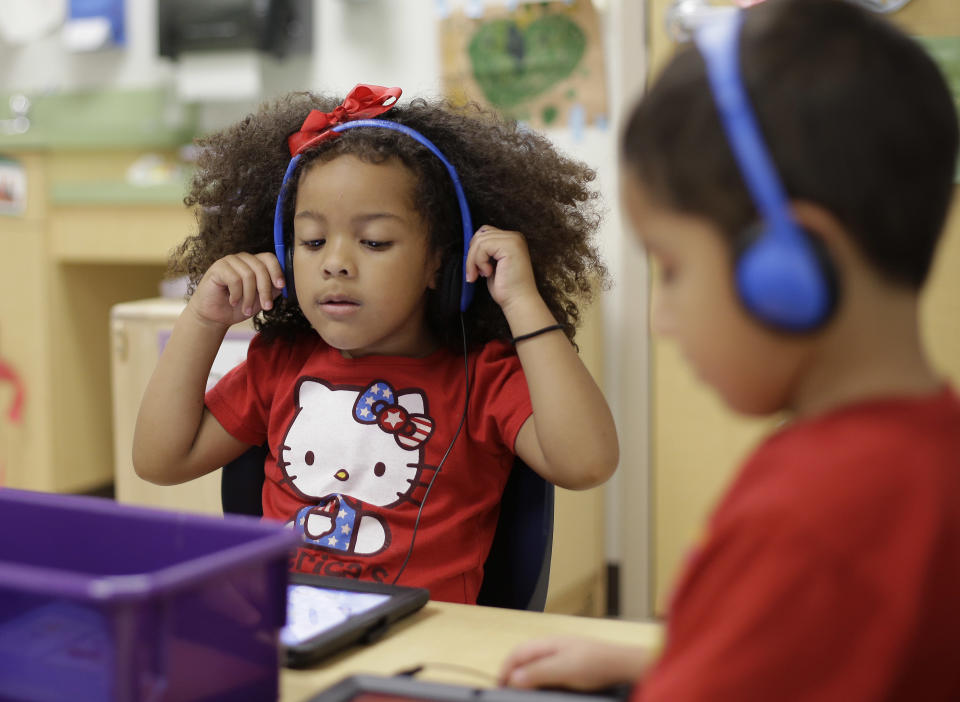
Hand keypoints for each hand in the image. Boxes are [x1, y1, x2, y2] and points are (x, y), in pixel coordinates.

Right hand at [188, 252, 284, 327]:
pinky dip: (236, 295)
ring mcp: (230, 261)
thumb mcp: (260, 299)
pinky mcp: (218, 268)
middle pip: (261, 268)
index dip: (277, 271)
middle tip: (267, 307)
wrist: (215, 316)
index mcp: (254, 263)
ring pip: (248, 275)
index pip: (269, 258)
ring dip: (250, 297)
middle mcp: (243, 259)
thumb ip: (272, 289)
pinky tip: (233, 302)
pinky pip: (234, 279)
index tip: (281, 286)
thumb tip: (284, 284)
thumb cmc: (238, 306)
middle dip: (265, 290)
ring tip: (247, 309)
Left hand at [465, 226, 538, 312]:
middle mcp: (514, 237)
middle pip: (481, 235)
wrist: (518, 301)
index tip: (475, 269)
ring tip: (481, 274)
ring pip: (480, 241)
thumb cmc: (507, 288)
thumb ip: (485, 252)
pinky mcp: (510, 245)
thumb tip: (471, 246)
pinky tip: (488, 272)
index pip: (484, 233)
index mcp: (512, 240)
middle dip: (472, 255)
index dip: (475, 250)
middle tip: (475, 273)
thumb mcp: (492, 265)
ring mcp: (513, 240)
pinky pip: (483, 246)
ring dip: (474, 260)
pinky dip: (480, 261)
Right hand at [499, 636, 648, 691]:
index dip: (505, 670)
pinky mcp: (571, 663)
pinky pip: (547, 669)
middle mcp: (552, 646)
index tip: (500, 688)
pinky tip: (543, 687)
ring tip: (521, 690)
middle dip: (513, 673)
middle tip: (508, 691)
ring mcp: (562, 653)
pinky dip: (538, 678)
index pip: (517, 654)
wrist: (623, 665)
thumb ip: (538, 673)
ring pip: (535, 663)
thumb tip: (514, 679)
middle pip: (524, 657)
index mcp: (547, 644)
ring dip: (525, 676)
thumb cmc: (595, 665)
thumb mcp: (563, 670)